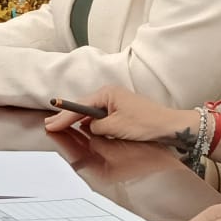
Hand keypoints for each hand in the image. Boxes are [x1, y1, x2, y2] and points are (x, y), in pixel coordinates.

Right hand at [44, 88, 195, 144]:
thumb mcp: (115, 127)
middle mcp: (110, 95)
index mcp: (107, 94)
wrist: (170, 126)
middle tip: (50, 124)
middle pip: (82, 107)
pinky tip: (81, 126)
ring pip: (90, 111)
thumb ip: (97, 126)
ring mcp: (116, 102)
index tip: (50, 124)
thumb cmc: (146, 123)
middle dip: (66, 116)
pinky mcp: (122, 111)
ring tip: (60, 125)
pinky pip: (100, 115)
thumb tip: (90, 127)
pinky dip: (89, 122)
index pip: (79, 107)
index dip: (63, 117)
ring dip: (76, 119)